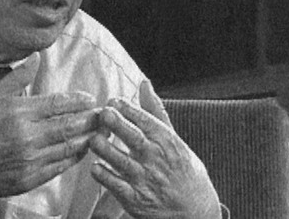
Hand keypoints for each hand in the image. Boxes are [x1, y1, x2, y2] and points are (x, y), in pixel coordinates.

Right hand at [0, 63, 100, 207]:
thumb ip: (17, 78)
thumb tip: (36, 57)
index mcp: (18, 113)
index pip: (58, 104)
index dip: (79, 102)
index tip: (90, 99)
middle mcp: (26, 137)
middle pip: (69, 126)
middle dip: (90, 119)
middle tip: (104, 114)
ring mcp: (28, 161)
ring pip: (67, 148)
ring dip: (87, 138)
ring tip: (100, 132)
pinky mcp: (27, 180)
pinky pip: (58, 168)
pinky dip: (73, 158)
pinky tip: (80, 151)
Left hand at [90, 81, 220, 218]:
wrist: (194, 208)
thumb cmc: (180, 167)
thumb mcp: (173, 137)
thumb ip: (155, 110)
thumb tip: (143, 83)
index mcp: (165, 140)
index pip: (146, 121)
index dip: (129, 110)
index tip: (113, 100)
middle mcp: (156, 159)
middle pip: (134, 139)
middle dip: (118, 125)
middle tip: (103, 113)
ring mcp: (145, 180)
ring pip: (122, 163)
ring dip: (107, 150)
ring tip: (94, 140)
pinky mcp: (136, 200)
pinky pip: (117, 187)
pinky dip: (106, 177)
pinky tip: (95, 167)